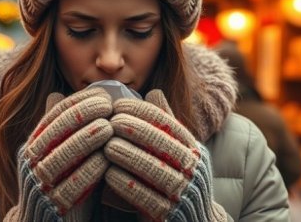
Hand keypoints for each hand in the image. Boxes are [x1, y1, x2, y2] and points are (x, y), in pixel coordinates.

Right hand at [24, 87, 112, 214]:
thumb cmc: (60, 184)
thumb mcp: (57, 153)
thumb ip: (61, 129)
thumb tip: (60, 93)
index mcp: (34, 145)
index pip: (54, 114)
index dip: (78, 101)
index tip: (103, 94)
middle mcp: (32, 162)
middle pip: (56, 131)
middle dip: (83, 114)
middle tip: (108, 106)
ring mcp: (40, 184)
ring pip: (61, 156)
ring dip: (86, 139)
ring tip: (109, 127)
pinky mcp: (53, 207)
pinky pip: (70, 185)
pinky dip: (89, 169)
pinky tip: (107, 160)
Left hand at [104, 89, 201, 220]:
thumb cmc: (177, 180)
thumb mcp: (176, 151)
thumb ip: (165, 125)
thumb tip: (153, 92)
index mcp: (192, 149)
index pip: (168, 123)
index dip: (142, 112)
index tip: (117, 105)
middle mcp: (193, 169)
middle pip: (163, 144)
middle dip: (135, 130)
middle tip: (110, 121)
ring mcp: (184, 193)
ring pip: (156, 170)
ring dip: (130, 156)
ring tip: (107, 146)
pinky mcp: (171, 215)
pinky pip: (149, 198)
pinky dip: (129, 185)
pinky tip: (110, 175)